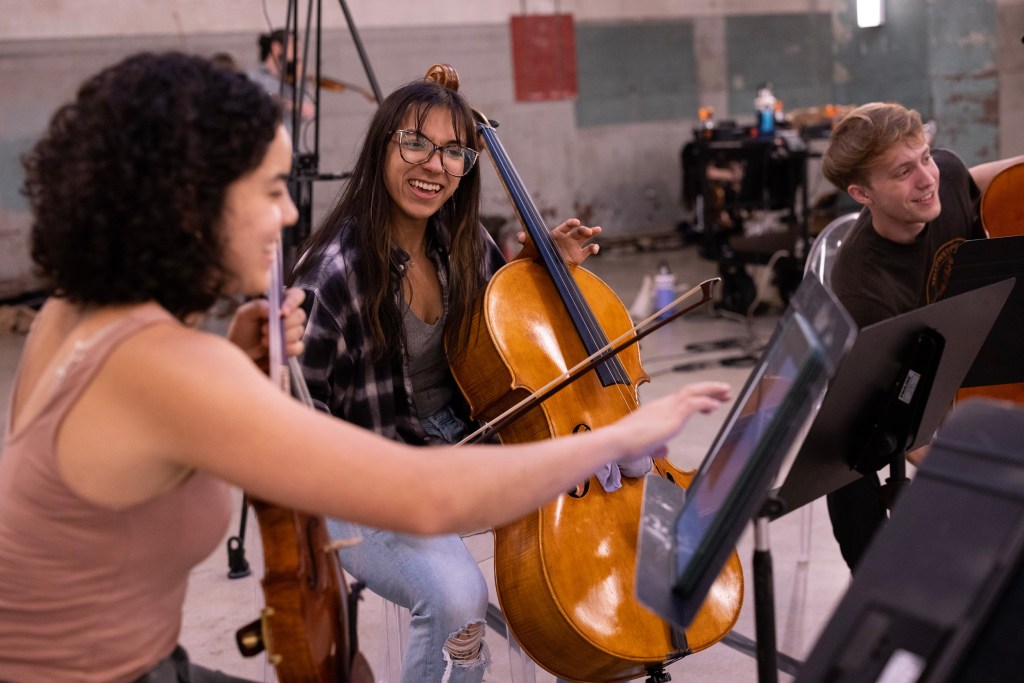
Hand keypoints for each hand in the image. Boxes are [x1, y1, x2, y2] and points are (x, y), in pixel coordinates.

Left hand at [226, 288, 306, 368]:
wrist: (240, 352)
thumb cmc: (242, 331)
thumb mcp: (244, 314)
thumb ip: (258, 306)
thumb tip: (278, 310)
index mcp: (279, 304)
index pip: (296, 295)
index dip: (293, 301)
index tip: (283, 312)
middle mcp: (288, 317)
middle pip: (300, 315)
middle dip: (284, 323)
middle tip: (264, 329)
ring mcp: (291, 333)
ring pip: (299, 331)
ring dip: (282, 336)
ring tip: (263, 341)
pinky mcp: (292, 348)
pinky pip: (299, 347)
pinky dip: (288, 348)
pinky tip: (274, 349)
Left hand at [518, 218, 601, 265]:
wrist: (544, 268)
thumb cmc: (538, 254)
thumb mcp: (530, 247)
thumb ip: (525, 240)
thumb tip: (520, 237)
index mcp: (558, 233)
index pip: (566, 226)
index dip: (571, 223)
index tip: (576, 223)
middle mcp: (568, 238)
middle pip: (578, 231)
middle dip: (583, 229)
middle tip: (587, 231)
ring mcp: (575, 246)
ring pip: (586, 237)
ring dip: (592, 232)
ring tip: (598, 229)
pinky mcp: (579, 256)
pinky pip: (588, 250)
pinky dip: (594, 248)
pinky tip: (595, 249)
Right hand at [613, 382, 731, 460]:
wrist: (616, 441)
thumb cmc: (625, 445)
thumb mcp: (645, 446)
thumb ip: (657, 446)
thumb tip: (664, 450)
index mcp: (657, 410)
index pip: (680, 398)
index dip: (698, 397)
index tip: (712, 401)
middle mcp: (663, 405)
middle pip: (690, 390)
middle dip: (709, 389)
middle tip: (725, 391)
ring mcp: (668, 409)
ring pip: (694, 392)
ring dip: (712, 391)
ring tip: (727, 392)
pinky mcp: (672, 416)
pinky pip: (694, 404)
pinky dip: (706, 403)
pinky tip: (717, 405)